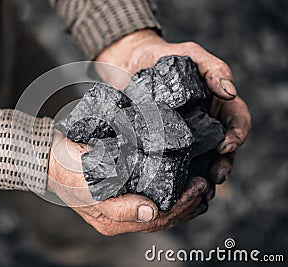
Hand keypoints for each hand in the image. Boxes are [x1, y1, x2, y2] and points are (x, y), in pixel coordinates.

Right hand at [47, 130, 209, 235]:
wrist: (51, 157)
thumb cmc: (67, 171)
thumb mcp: (88, 189)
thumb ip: (118, 206)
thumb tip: (151, 213)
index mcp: (113, 220)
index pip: (157, 219)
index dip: (182, 205)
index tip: (199, 187)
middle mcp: (120, 216)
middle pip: (162, 217)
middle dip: (188, 204)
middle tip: (206, 186)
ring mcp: (121, 204)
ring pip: (160, 210)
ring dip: (183, 201)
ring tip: (202, 188)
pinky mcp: (121, 190)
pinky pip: (151, 197)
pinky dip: (169, 192)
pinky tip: (181, 184)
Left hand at [96, 29, 250, 188]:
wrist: (129, 64)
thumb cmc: (164, 57)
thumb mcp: (190, 55)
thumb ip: (212, 69)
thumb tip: (230, 93)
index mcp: (217, 106)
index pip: (237, 123)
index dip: (237, 136)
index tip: (225, 145)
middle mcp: (203, 126)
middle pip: (222, 151)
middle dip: (222, 166)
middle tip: (215, 177)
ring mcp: (182, 138)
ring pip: (199, 163)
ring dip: (202, 179)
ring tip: (196, 189)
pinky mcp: (160, 146)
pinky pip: (170, 164)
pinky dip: (173, 177)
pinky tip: (168, 186)